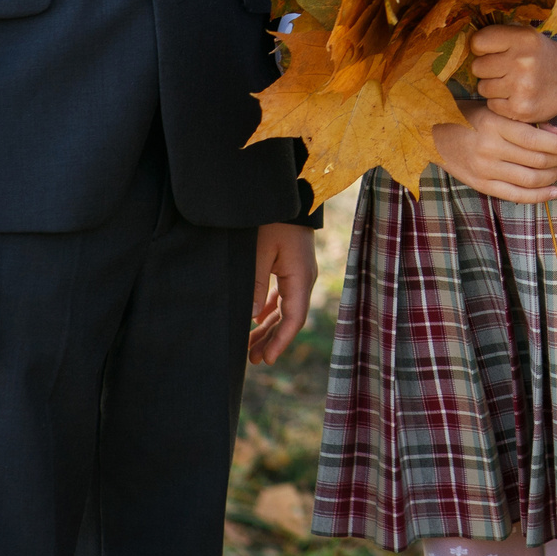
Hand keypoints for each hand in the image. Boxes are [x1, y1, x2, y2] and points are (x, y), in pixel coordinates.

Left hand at [247, 223, 316, 365]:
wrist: (290, 195)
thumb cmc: (273, 221)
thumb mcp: (260, 252)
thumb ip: (256, 284)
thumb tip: (252, 316)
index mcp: (301, 276)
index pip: (294, 318)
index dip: (281, 341)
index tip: (267, 359)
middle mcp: (304, 278)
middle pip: (290, 317)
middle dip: (272, 339)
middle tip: (253, 360)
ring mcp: (299, 272)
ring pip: (285, 308)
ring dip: (269, 326)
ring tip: (252, 346)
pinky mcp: (292, 266)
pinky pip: (283, 295)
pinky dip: (270, 309)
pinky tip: (256, 319)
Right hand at [431, 101, 556, 203]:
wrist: (432, 134)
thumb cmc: (468, 116)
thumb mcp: (495, 110)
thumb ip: (526, 121)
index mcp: (495, 125)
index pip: (536, 139)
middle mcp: (490, 149)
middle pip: (537, 161)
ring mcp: (485, 170)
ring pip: (530, 179)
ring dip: (553, 177)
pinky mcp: (481, 185)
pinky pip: (515, 196)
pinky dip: (538, 196)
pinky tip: (553, 192)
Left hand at [471, 25, 556, 124]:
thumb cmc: (541, 55)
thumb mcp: (526, 36)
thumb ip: (498, 37)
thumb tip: (461, 42)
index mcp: (524, 38)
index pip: (478, 42)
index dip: (481, 47)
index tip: (492, 50)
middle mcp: (523, 61)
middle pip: (477, 67)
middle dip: (487, 69)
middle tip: (504, 69)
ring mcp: (522, 87)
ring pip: (483, 87)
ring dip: (492, 87)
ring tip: (511, 83)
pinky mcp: (521, 109)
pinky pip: (492, 105)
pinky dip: (500, 102)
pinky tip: (515, 96)